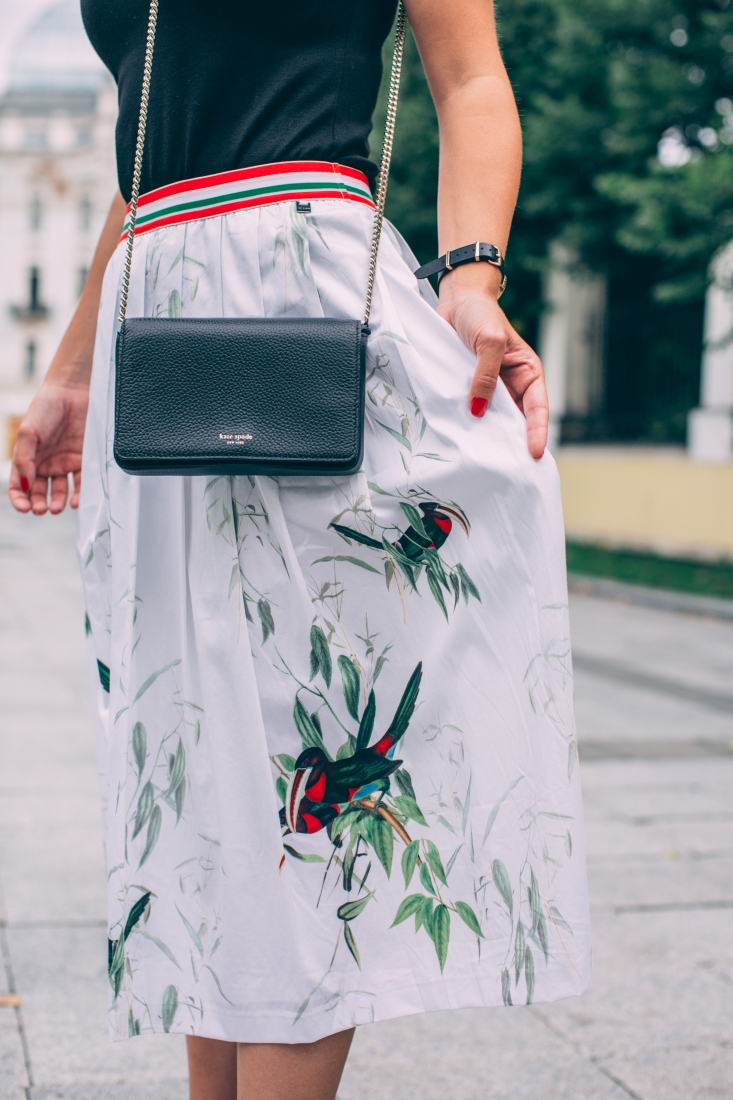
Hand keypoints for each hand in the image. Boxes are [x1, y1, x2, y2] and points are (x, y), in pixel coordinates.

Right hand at [8, 382, 88, 514]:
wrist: (73, 392)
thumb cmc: (46, 408)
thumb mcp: (29, 432)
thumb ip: (24, 459)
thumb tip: (24, 485)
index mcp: (28, 458)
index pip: (19, 486)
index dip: (19, 499)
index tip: (24, 508)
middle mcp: (45, 464)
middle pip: (39, 492)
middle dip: (39, 504)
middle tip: (42, 509)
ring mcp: (64, 464)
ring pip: (59, 491)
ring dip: (57, 502)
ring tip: (56, 508)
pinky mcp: (83, 461)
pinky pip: (81, 483)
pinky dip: (79, 494)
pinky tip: (76, 501)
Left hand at [437, 264, 547, 459]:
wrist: (456, 298)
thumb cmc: (480, 314)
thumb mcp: (489, 342)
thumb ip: (485, 375)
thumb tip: (478, 410)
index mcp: (527, 373)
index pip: (537, 408)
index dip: (537, 431)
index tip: (535, 453)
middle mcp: (510, 384)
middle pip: (515, 420)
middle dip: (514, 443)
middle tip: (511, 469)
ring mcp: (488, 388)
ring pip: (491, 418)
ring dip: (488, 436)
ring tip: (485, 461)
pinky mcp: (467, 387)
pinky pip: (468, 409)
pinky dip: (466, 424)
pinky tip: (461, 440)